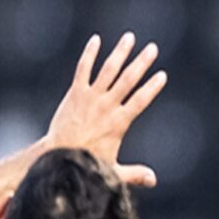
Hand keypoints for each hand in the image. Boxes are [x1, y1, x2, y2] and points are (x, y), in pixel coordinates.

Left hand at [46, 33, 166, 187]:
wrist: (57, 157)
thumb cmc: (85, 164)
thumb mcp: (113, 171)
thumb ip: (134, 174)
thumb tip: (153, 180)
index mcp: (119, 122)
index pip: (140, 101)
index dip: (152, 87)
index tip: (162, 76)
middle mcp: (106, 106)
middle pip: (128, 80)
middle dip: (141, 63)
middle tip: (153, 49)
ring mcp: (90, 97)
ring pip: (108, 70)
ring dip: (120, 53)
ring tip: (130, 38)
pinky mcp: (75, 93)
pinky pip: (83, 69)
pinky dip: (89, 54)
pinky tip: (96, 40)